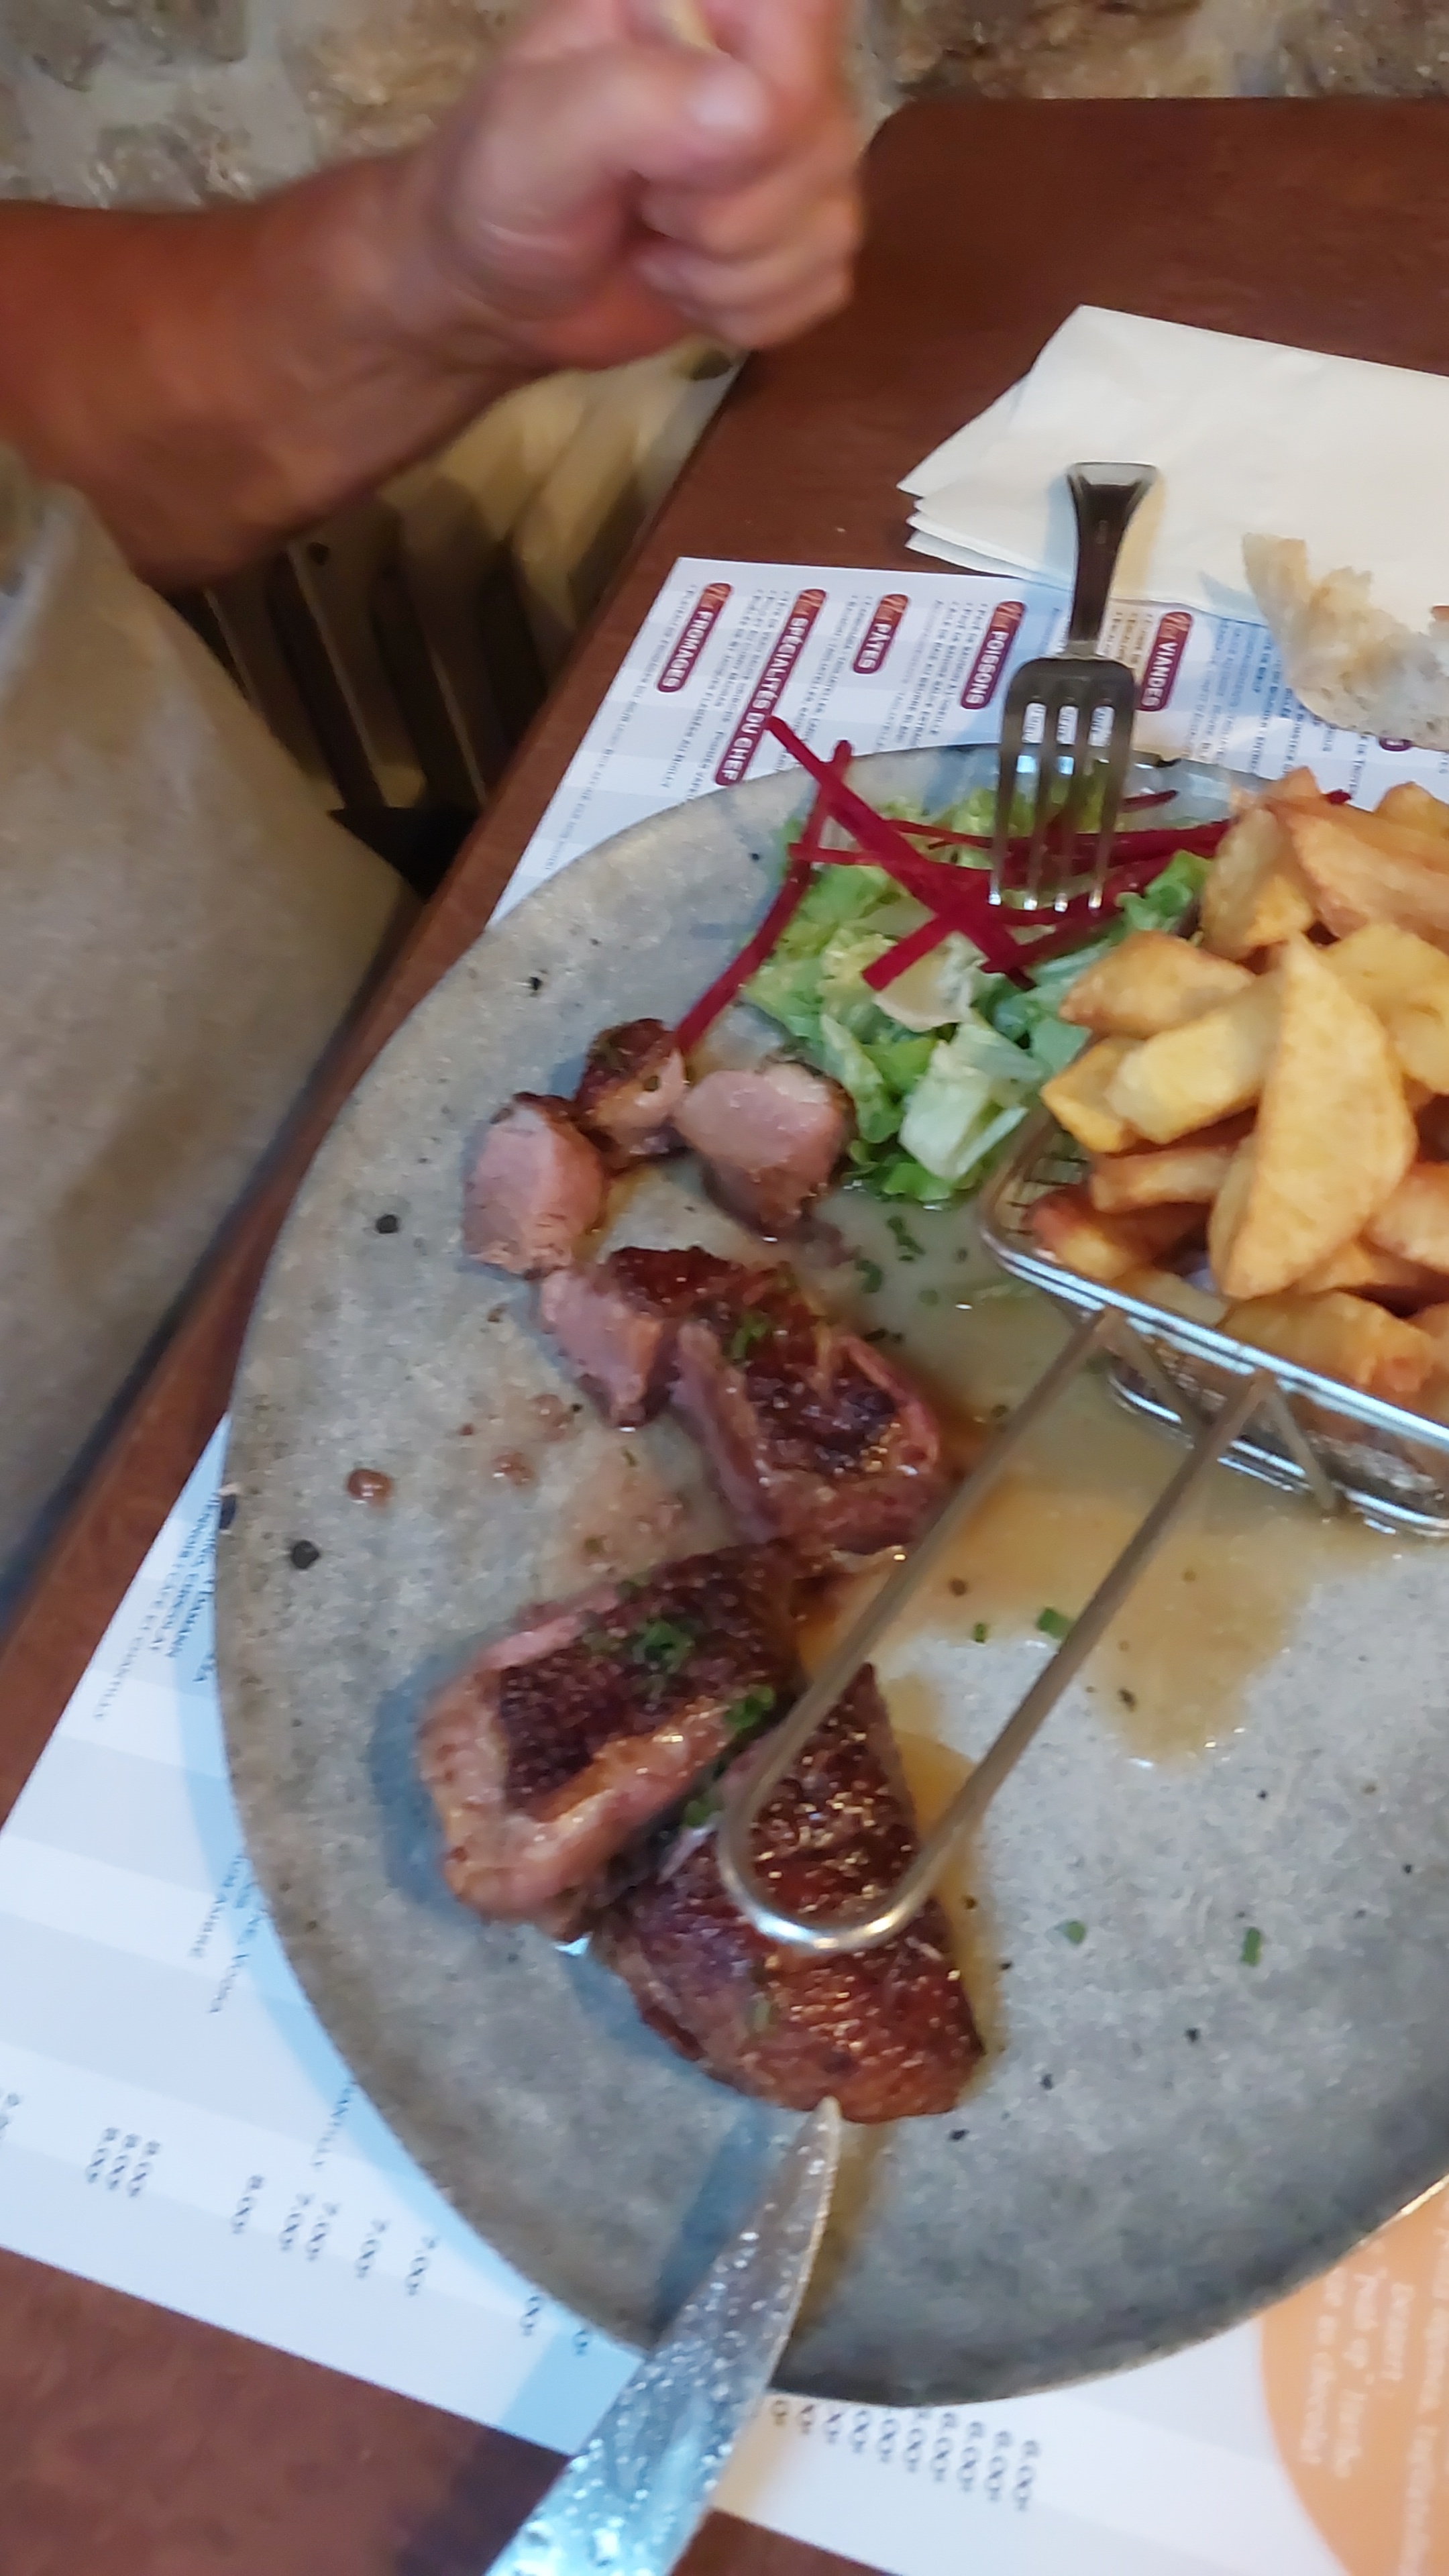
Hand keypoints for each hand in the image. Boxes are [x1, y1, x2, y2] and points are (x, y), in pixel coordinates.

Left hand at [404, 0, 863, 370]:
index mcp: (698, 3)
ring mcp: (791, 155)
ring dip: (727, 273)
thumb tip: (758, 109)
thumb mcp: (531, 133)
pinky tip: (686, 282)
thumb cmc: (498, 187)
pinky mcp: (799, 238)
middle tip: (643, 204)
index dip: (775, 97)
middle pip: (821, 142)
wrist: (494, 289)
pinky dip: (748, 313)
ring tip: (654, 243)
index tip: (696, 148)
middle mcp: (763, 65)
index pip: (806, 11)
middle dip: (724, 213)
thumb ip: (630, 104)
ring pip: (829, 226)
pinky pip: (825, 286)